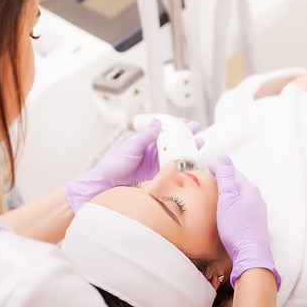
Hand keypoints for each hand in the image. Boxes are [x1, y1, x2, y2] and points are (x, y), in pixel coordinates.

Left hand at [65, 118, 201, 212]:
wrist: (107, 186)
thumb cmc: (114, 166)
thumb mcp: (131, 147)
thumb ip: (145, 136)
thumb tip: (158, 122)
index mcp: (146, 144)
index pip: (163, 132)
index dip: (175, 127)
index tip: (185, 121)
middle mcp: (153, 154)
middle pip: (173, 143)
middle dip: (186, 136)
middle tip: (197, 129)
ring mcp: (157, 166)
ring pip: (176, 155)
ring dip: (188, 149)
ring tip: (199, 142)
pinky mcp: (158, 178)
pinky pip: (173, 170)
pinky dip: (184, 166)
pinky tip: (193, 161)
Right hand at [211, 156, 279, 289]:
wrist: (250, 255)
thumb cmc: (236, 227)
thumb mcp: (227, 199)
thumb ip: (225, 177)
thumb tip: (223, 158)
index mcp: (249, 189)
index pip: (232, 172)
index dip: (217, 168)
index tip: (204, 168)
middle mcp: (256, 197)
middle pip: (236, 182)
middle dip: (222, 179)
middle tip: (205, 180)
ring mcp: (257, 211)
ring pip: (239, 195)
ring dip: (227, 191)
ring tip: (213, 193)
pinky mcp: (255, 222)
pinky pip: (241, 206)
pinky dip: (231, 203)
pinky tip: (224, 210)